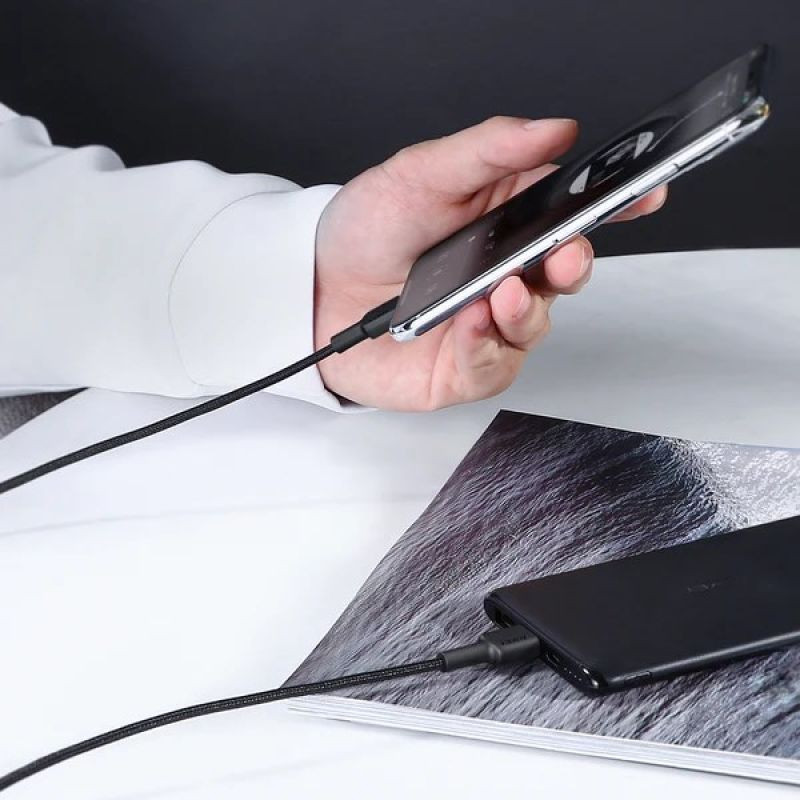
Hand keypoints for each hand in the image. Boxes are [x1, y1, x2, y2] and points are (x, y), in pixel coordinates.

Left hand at [313, 116, 665, 409]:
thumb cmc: (364, 231)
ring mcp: (487, 325)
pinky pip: (493, 365)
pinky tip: (467, 323)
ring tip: (500, 291)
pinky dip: (483, 345)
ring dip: (524, 309)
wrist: (309, 288)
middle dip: (573, 265)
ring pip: (535, 325)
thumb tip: (555, 129)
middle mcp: (504, 274)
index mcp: (504, 222)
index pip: (571, 214)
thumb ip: (488, 150)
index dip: (613, 208)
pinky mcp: (464, 368)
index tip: (643, 196)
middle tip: (565, 254)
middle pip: (564, 275)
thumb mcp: (420, 174)